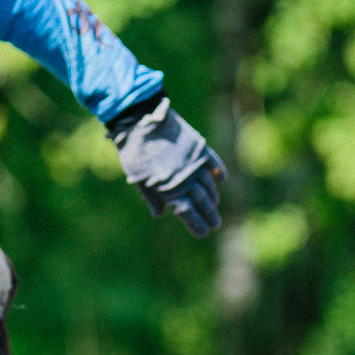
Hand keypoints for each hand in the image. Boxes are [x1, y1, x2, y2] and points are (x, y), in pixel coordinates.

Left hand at [108, 98, 224, 236]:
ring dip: (212, 197)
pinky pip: (212, 162)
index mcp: (168, 190)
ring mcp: (192, 163)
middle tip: (216, 224)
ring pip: (208, 185)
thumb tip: (159, 215)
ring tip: (214, 204)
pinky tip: (221, 179)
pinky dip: (218, 171)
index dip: (196, 224)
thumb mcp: (137, 178)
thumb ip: (151, 197)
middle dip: (209, 215)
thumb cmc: (133, 152)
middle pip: (201, 202)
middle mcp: (184, 179)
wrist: (139, 121)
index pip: (187, 213)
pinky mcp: (197, 147)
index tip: (204, 233)